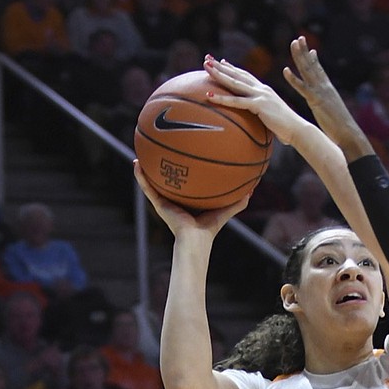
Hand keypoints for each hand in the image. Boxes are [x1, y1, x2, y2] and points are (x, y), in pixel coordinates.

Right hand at [133, 160, 248, 239]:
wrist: (196, 240)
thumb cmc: (210, 229)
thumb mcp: (224, 210)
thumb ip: (238, 201)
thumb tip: (252, 189)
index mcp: (187, 199)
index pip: (184, 182)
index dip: (182, 170)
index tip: (182, 155)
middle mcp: (174, 199)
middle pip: (167, 179)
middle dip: (163, 165)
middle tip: (160, 148)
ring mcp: (164, 201)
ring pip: (152, 181)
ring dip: (146, 168)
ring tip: (140, 152)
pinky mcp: (158, 204)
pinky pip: (147, 188)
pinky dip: (141, 177)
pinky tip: (136, 164)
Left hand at [202, 54, 304, 145]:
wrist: (297, 129)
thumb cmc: (286, 128)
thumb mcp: (271, 118)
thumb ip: (262, 115)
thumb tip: (255, 125)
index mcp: (265, 91)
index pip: (246, 75)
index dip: (233, 68)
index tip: (221, 61)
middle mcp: (262, 89)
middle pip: (238, 74)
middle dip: (221, 66)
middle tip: (207, 58)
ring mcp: (260, 96)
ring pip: (235, 83)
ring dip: (219, 74)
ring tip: (205, 67)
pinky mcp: (259, 105)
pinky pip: (236, 101)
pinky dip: (222, 98)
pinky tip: (209, 95)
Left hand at [283, 36, 372, 159]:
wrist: (348, 133)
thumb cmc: (342, 128)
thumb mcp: (334, 113)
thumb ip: (329, 107)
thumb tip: (328, 108)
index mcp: (329, 90)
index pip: (320, 71)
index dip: (314, 60)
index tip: (309, 49)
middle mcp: (325, 87)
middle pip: (312, 66)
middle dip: (305, 52)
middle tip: (299, 38)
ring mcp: (320, 92)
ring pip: (307, 71)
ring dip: (299, 56)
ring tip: (293, 43)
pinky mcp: (316, 101)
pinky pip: (302, 88)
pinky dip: (293, 79)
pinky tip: (285, 70)